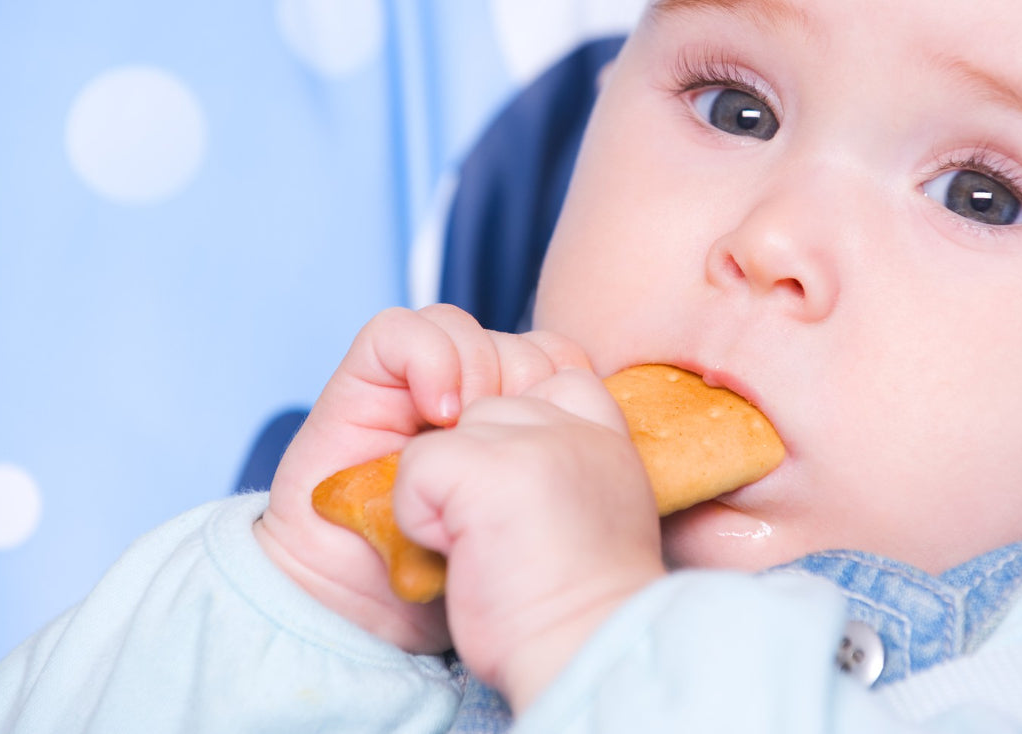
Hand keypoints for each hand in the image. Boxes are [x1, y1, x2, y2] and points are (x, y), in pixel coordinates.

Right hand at [253, 304, 588, 653]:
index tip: (565, 434)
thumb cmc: (468, 586)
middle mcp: (465, 402)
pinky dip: (427, 358)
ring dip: (477, 370)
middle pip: (512, 340)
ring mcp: (409, 393)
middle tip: (514, 441)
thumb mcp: (539, 519)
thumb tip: (593, 421)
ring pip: (458, 327)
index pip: (556, 357)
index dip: (563, 382)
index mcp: (516, 427)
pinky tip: (438, 411)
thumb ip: (562, 463)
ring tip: (469, 427)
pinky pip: (395, 333)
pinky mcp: (357, 389)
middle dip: (523, 379)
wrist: (376, 617)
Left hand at [395, 369, 666, 710]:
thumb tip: (499, 427)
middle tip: (495, 525)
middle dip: (468, 451)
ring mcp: (533, 439)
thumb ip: (561, 455)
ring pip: (450, 427)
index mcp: (604, 432)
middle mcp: (575, 422)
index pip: (552, 363)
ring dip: (446, 485)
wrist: (579, 657)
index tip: (512, 480)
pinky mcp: (488, 467)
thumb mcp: (586, 508)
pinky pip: (419, 463)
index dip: (511, 400)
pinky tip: (456, 552)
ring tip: (480, 542)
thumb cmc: (570, 606)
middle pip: (487, 394)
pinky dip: (418, 514)